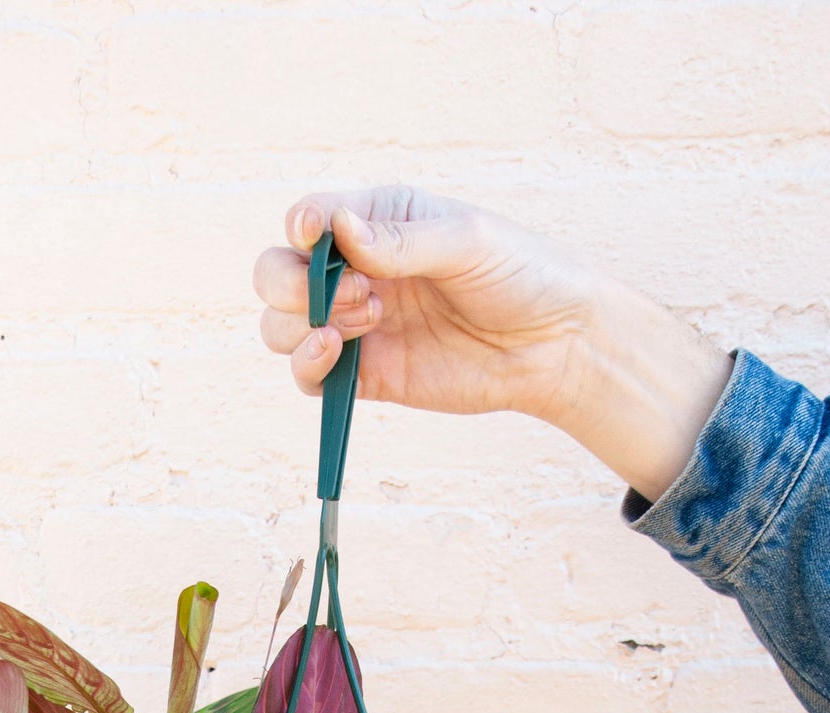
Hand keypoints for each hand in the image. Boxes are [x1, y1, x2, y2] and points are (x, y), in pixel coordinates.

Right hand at [255, 186, 733, 503]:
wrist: (554, 344)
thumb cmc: (519, 274)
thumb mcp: (465, 240)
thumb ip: (399, 239)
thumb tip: (336, 230)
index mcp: (376, 220)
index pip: (308, 219)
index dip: (298, 227)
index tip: (314, 236)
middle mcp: (355, 272)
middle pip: (275, 275)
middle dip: (292, 284)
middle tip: (356, 293)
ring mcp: (355, 326)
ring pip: (280, 327)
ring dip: (304, 324)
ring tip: (369, 319)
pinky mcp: (364, 376)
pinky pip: (307, 376)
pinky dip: (306, 366)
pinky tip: (338, 352)